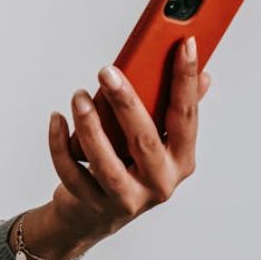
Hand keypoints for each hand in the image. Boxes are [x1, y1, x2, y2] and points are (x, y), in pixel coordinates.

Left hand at [46, 36, 211, 241]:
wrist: (94, 215)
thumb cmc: (129, 168)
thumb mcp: (158, 141)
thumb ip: (176, 109)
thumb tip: (203, 75)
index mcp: (180, 160)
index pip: (186, 116)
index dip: (185, 80)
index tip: (184, 44)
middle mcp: (158, 182)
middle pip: (145, 141)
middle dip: (126, 104)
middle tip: (107, 72)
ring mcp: (126, 197)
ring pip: (106, 163)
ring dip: (90, 126)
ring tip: (78, 97)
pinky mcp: (92, 204)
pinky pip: (72, 172)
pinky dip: (60, 144)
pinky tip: (57, 119)